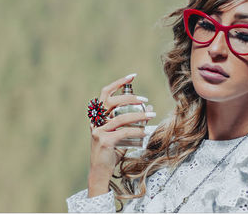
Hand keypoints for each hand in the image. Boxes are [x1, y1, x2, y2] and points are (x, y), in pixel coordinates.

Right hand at [88, 73, 155, 196]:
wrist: (101, 170)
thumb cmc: (112, 150)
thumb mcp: (122, 132)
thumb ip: (133, 121)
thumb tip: (149, 108)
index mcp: (98, 115)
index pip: (105, 93)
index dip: (118, 83)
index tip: (132, 76)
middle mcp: (96, 120)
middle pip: (111, 101)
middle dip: (130, 98)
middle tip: (145, 100)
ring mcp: (98, 130)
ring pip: (120, 117)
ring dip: (138, 115)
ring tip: (151, 116)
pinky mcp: (104, 140)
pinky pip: (124, 132)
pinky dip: (136, 131)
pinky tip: (145, 132)